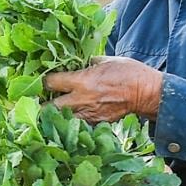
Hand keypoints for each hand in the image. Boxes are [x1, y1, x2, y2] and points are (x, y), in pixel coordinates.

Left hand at [45, 57, 164, 121]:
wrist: (146, 92)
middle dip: (41, 105)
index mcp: (82, 81)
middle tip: (39, 102)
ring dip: (54, 117)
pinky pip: (77, 126)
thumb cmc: (128, 72)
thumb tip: (72, 63)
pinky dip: (71, 123)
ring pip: (61, 121)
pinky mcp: (96, 124)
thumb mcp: (105, 60)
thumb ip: (85, 63)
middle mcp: (81, 100)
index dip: (44, 81)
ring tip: (50, 113)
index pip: (50, 83)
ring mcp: (88, 115)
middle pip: (49, 108)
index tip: (44, 81)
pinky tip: (68, 119)